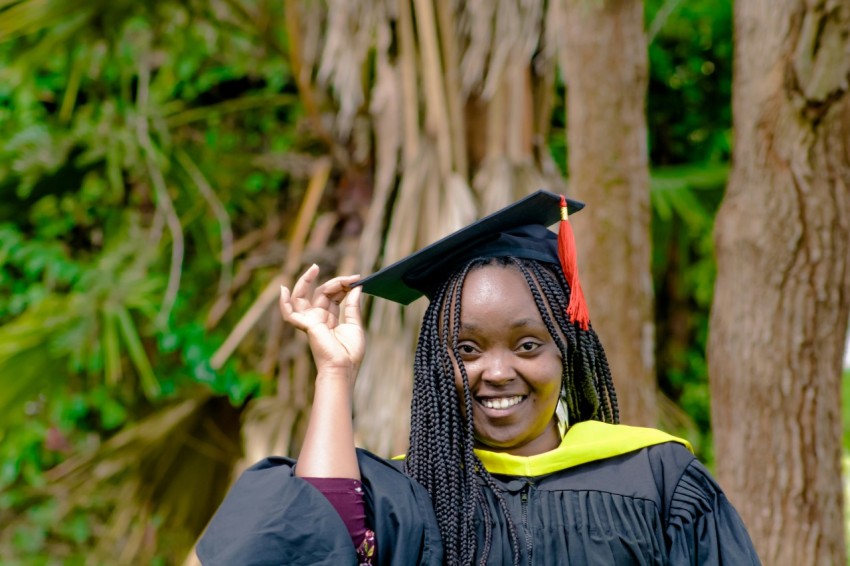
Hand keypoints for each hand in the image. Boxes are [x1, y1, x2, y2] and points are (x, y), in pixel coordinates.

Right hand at [279, 265, 364, 380]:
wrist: (343, 368)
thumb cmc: (350, 353)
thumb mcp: (355, 325)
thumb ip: (353, 306)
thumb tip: (356, 288)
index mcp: (331, 319)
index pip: (333, 296)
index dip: (343, 286)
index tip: (357, 279)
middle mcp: (319, 318)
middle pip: (322, 292)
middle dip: (335, 282)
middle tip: (349, 277)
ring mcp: (311, 321)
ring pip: (303, 296)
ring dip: (307, 281)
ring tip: (314, 268)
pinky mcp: (306, 325)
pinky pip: (289, 313)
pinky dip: (284, 303)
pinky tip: (283, 290)